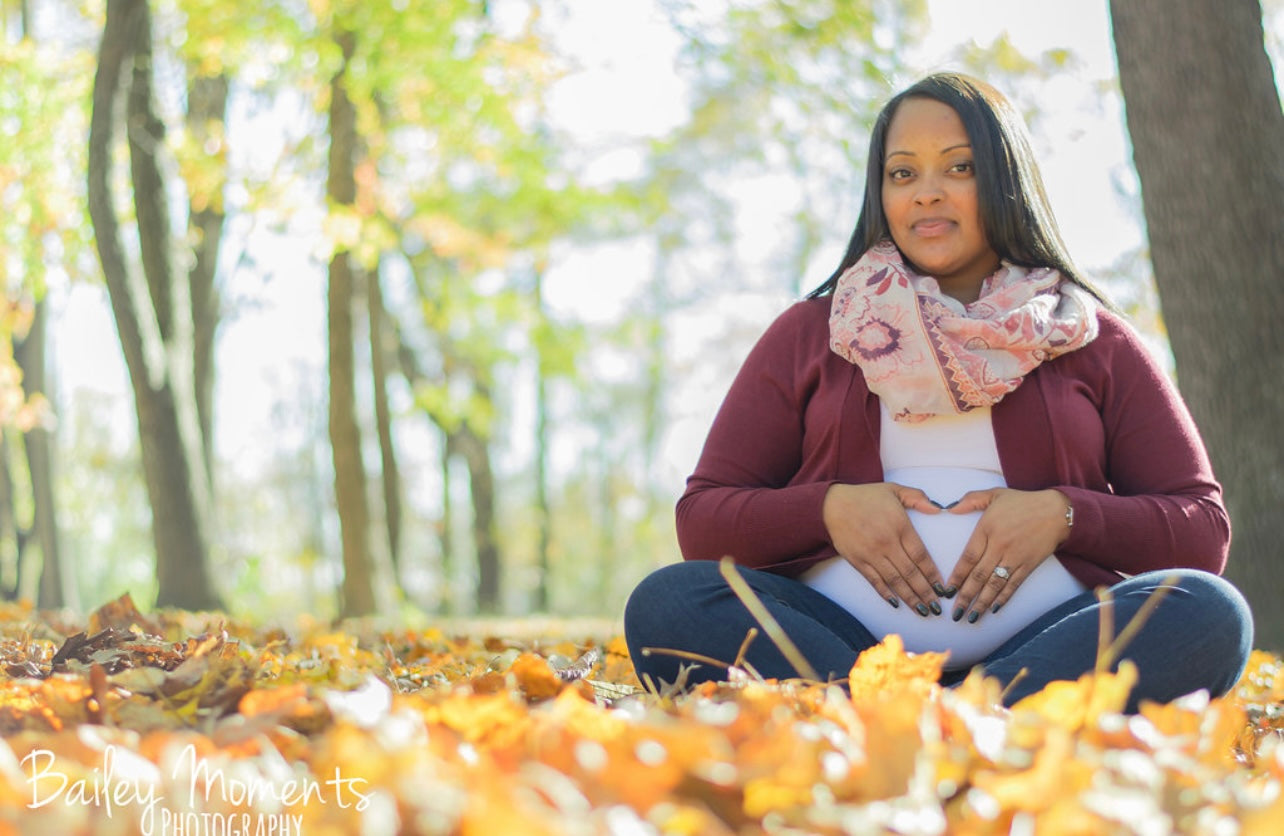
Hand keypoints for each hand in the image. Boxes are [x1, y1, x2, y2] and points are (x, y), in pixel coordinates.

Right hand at [822, 482, 945, 614]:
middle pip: (910, 573)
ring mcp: (871, 554)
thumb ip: (917, 498)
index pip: (921, 556)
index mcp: (900, 526)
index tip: (942, 589)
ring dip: (910, 598)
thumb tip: (938, 509)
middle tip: (936, 608)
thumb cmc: (865, 496)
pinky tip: (895, 603)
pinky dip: (885, 593)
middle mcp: (887, 543)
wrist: (832, 504)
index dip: (933, 575)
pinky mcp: (857, 561)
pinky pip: (874, 581)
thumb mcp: (894, 489)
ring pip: (895, 581)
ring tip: (922, 611)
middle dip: (925, 593)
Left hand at [943, 488, 1071, 623]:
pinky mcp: (1029, 565)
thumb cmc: (1023, 502)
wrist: (1057, 511)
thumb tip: (949, 509)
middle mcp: (999, 546)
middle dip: (965, 596)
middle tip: (955, 613)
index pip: (968, 557)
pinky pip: (1013, 585)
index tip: (947, 590)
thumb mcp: (994, 494)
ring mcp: (1015, 557)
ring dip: (982, 603)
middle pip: (979, 576)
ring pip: (995, 584)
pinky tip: (993, 609)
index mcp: (987, 529)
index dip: (957, 576)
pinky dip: (1003, 598)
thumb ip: (970, 500)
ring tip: (970, 618)